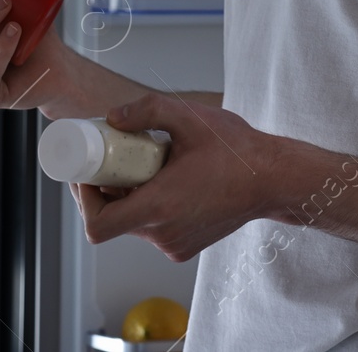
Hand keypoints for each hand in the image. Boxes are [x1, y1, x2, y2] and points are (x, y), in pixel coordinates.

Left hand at [71, 93, 282, 261]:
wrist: (273, 179)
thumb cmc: (236, 150)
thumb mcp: (190, 118)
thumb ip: (147, 111)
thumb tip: (112, 118)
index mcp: (160, 207)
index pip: (98, 226)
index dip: (84, 201)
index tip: (89, 174)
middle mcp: (164, 234)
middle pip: (114, 220)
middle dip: (107, 189)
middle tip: (114, 159)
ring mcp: (175, 244)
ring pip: (134, 224)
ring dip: (130, 197)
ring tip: (148, 165)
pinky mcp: (185, 246)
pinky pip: (153, 228)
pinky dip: (150, 207)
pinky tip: (167, 181)